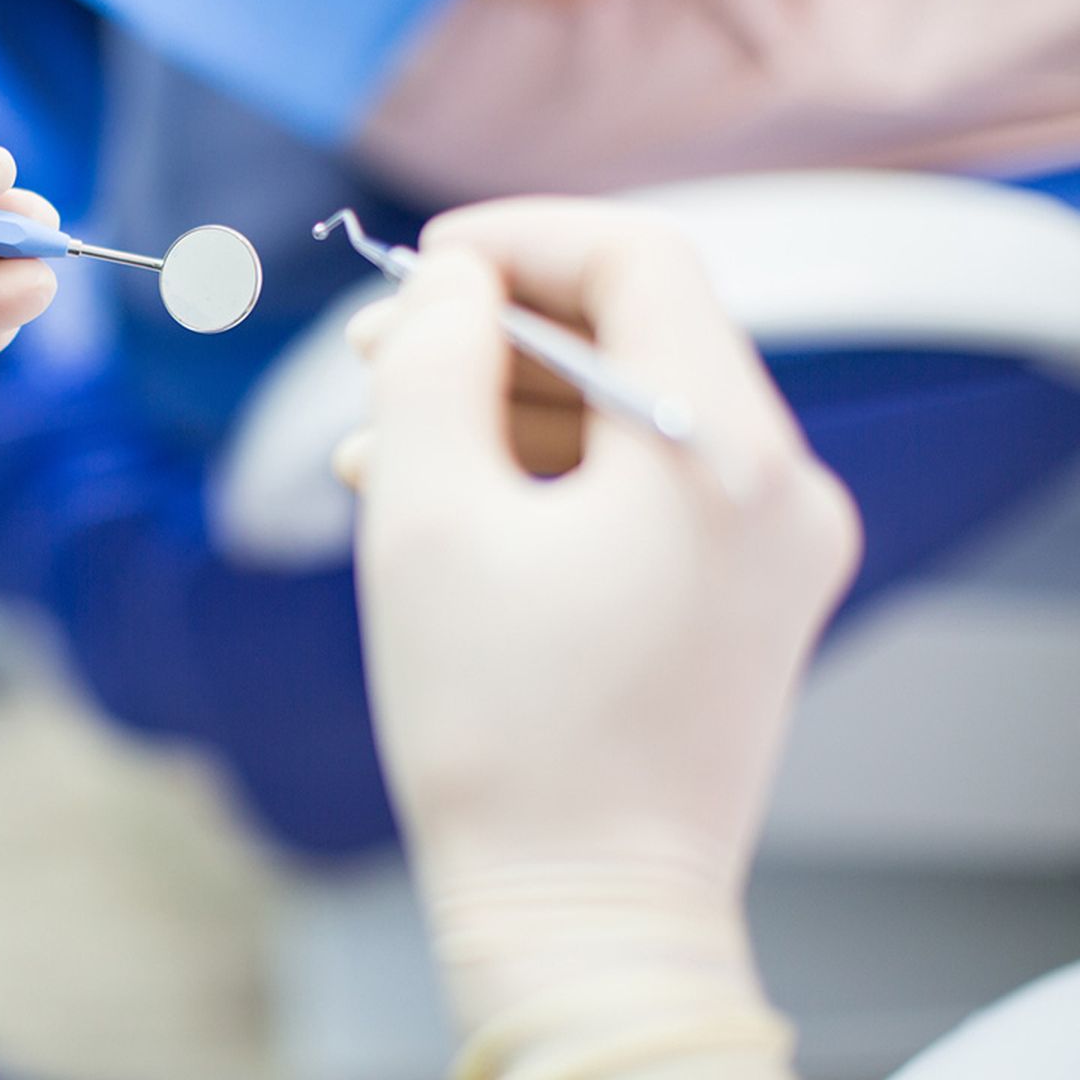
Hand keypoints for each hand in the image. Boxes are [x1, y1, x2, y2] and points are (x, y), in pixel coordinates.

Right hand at [340, 200, 858, 1071]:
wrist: (581, 918)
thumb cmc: (496, 732)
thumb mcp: (424, 519)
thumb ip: (427, 361)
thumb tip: (450, 285)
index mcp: (723, 455)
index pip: (640, 260)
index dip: (520, 237)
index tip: (419, 263)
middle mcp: (781, 490)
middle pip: (640, 333)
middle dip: (498, 329)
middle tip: (375, 355)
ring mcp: (778, 551)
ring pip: (636, 413)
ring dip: (509, 407)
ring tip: (380, 447)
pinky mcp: (750, 601)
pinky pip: (650, 490)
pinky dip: (553, 475)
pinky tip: (450, 503)